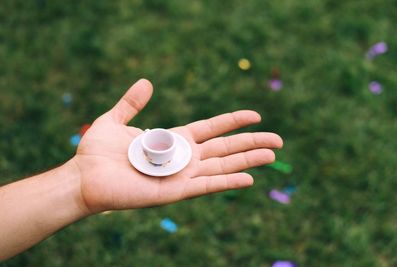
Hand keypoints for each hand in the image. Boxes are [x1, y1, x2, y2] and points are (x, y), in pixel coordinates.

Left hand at [72, 79, 282, 212]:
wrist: (84, 177)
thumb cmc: (97, 152)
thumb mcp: (114, 119)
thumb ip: (131, 102)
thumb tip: (146, 82)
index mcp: (174, 140)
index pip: (212, 129)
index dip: (234, 121)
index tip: (256, 115)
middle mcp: (183, 158)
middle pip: (226, 148)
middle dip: (252, 143)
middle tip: (279, 140)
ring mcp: (182, 175)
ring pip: (223, 166)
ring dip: (249, 160)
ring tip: (273, 154)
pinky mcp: (175, 191)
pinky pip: (207, 185)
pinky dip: (228, 181)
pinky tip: (250, 178)